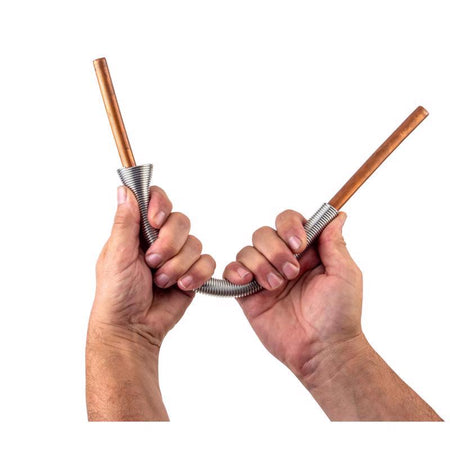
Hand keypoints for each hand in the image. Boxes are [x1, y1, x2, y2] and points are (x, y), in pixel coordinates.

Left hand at [86, 185, 214, 419]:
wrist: (132, 327)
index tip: (155, 221)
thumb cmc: (116, 293)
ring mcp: (177, 257)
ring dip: (178, 264)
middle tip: (152, 261)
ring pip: (194, 243)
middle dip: (169, 243)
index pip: (156, 201)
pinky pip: (207, 262)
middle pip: (180, 221)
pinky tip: (181, 286)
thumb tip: (125, 189)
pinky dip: (196, 274)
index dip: (160, 205)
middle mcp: (159, 240)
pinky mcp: (192, 274)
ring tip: (161, 281)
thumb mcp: (116, 254)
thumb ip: (125, 222)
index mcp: (138, 231)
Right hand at [223, 209, 363, 386]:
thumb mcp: (345, 273)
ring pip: (248, 250)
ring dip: (261, 264)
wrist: (322, 350)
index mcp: (307, 252)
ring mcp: (265, 276)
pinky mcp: (249, 294)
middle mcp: (283, 260)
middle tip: (292, 273)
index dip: (289, 226)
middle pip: (264, 233)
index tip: (299, 243)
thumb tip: (338, 215)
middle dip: (276, 249)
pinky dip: (235, 271)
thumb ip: (334, 242)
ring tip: (276, 287)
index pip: (290, 222)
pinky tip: (249, 281)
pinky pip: (232, 271)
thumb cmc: (339, 314)